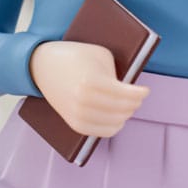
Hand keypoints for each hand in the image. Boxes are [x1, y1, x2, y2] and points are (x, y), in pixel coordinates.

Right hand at [29, 40, 148, 136]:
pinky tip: (118, 118)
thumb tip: (131, 91)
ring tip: (129, 107)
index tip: (145, 90)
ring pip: (114, 124)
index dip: (140, 94)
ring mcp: (77, 114)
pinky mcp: (73, 123)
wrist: (42, 65)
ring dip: (125, 116)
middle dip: (134, 104)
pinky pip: (100, 132)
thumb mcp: (100, 55)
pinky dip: (113, 127)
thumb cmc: (74, 55)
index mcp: (91, 82)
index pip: (126, 95)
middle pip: (122, 110)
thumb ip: (117, 73)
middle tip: (138, 98)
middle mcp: (83, 101)